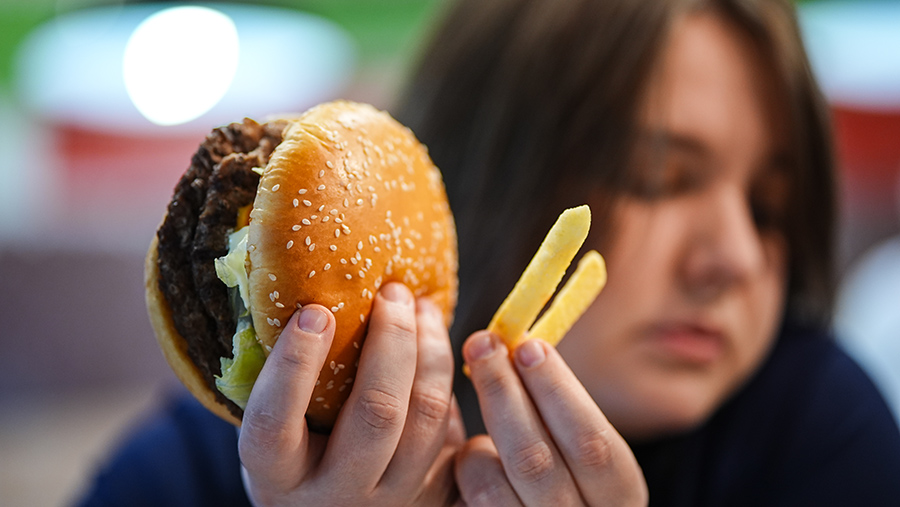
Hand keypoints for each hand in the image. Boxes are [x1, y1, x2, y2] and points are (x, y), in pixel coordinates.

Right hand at [239, 282, 464, 505]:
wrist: (329, 506)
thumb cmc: (290, 449)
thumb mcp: (273, 424)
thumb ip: (283, 379)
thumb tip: (303, 292)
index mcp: (278, 477)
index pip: (274, 426)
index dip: (293, 367)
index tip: (314, 312)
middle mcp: (336, 495)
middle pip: (377, 415)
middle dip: (393, 341)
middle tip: (392, 292)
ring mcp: (390, 498)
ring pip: (427, 417)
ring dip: (430, 350)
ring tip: (421, 305)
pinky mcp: (432, 492)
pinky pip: (451, 427)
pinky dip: (446, 375)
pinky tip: (434, 339)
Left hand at [456, 332, 647, 505]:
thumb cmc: (576, 479)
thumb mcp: (591, 455)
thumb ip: (565, 414)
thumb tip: (520, 347)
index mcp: (621, 494)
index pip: (592, 442)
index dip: (558, 390)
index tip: (528, 345)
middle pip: (534, 460)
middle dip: (503, 392)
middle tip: (482, 344)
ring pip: (492, 485)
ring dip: (481, 434)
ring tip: (484, 399)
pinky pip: (473, 499)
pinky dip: (469, 466)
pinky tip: (477, 450)